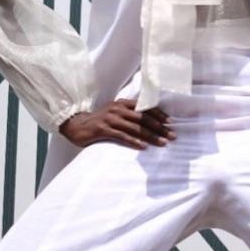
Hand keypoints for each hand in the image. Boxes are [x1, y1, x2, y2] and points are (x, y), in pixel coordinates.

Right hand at [58, 99, 176, 149]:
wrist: (77, 125)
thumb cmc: (100, 121)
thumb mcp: (116, 113)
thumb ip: (129, 114)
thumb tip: (150, 122)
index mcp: (123, 103)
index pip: (145, 107)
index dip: (159, 115)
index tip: (171, 122)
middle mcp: (118, 109)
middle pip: (143, 118)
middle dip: (160, 127)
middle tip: (172, 135)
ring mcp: (110, 118)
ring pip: (135, 127)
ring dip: (151, 136)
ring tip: (163, 143)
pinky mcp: (103, 129)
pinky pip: (122, 136)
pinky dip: (134, 141)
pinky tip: (143, 147)